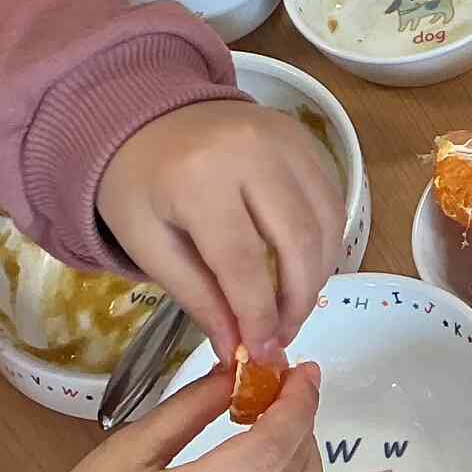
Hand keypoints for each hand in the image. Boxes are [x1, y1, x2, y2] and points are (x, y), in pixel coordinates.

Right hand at [72, 363, 321, 471]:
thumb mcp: (129, 454)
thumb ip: (187, 410)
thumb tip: (233, 371)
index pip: (275, 446)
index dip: (298, 403)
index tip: (302, 371)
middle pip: (295, 465)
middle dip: (297, 419)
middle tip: (280, 387)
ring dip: (296, 447)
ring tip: (271, 419)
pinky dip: (287, 471)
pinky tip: (262, 456)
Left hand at [97, 102, 341, 365]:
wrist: (149, 117)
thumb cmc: (139, 185)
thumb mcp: (148, 246)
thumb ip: (196, 297)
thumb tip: (237, 349)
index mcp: (200, 179)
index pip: (242, 262)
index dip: (257, 315)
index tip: (260, 354)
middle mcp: (253, 151)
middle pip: (297, 240)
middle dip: (298, 299)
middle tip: (284, 336)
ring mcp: (287, 139)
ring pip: (327, 220)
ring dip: (319, 274)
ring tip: (294, 307)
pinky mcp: (307, 137)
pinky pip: (332, 198)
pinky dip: (326, 240)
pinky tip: (303, 267)